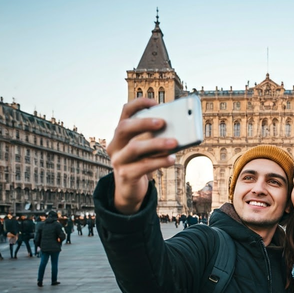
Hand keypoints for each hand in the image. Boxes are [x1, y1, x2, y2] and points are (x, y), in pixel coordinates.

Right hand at [108, 98, 178, 213]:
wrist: (130, 190)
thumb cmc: (142, 164)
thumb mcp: (147, 150)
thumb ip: (156, 139)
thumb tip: (178, 132)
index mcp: (120, 134)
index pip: (125, 112)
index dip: (138, 104)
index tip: (155, 102)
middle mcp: (115, 145)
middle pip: (124, 127)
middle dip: (144, 123)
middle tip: (163, 122)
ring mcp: (118, 161)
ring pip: (134, 148)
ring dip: (156, 143)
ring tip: (174, 142)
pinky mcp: (125, 175)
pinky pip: (142, 166)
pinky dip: (159, 162)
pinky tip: (171, 159)